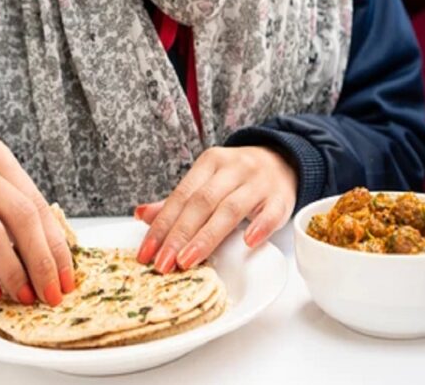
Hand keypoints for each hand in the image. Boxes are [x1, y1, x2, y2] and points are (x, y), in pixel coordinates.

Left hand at [135, 146, 297, 272]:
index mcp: (210, 163)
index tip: (147, 252)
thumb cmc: (239, 177)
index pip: (181, 196)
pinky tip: (247, 242)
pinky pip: (270, 212)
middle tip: (163, 263)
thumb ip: (178, 201)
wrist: (283, 161)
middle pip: (201, 203)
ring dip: (207, 236)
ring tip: (188, 260)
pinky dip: (259, 227)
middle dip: (179, 235)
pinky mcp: (281, 198)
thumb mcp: (208, 181)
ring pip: (230, 209)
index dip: (162, 225)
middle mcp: (233, 169)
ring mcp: (258, 183)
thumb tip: (141, 215)